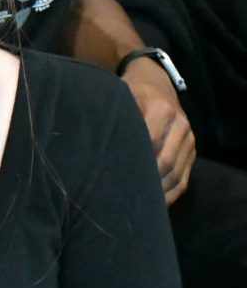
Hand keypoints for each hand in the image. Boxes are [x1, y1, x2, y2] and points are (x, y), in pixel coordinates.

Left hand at [123, 58, 195, 204]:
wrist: (156, 83)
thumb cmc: (132, 91)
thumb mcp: (122, 95)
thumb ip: (115, 116)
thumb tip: (95, 144)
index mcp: (161, 109)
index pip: (150, 141)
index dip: (133, 160)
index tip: (114, 174)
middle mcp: (180, 125)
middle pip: (165, 161)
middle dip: (146, 179)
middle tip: (123, 194)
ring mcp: (189, 140)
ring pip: (176, 174)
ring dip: (158, 191)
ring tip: (137, 203)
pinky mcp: (192, 152)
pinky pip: (184, 179)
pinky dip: (170, 194)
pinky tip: (155, 204)